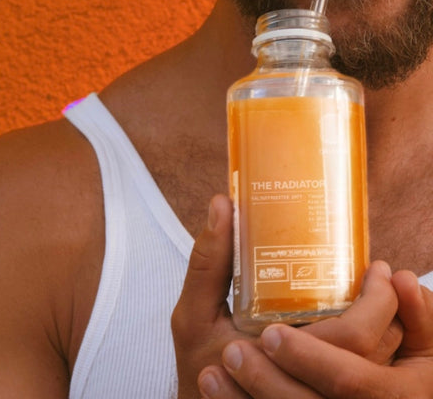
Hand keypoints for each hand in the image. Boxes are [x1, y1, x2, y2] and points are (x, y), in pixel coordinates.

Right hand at [178, 195, 403, 397]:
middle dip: (391, 308)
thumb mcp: (193, 317)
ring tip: (382, 291)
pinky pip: (369, 374)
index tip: (374, 268)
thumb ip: (208, 264)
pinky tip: (377, 322)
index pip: (352, 340)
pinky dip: (381, 346)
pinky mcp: (323, 391)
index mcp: (282, 363)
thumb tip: (222, 205)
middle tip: (383, 273)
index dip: (375, 305)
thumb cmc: (200, 364)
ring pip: (379, 365)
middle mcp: (309, 384)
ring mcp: (318, 390)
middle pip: (376, 352)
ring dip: (391, 327)